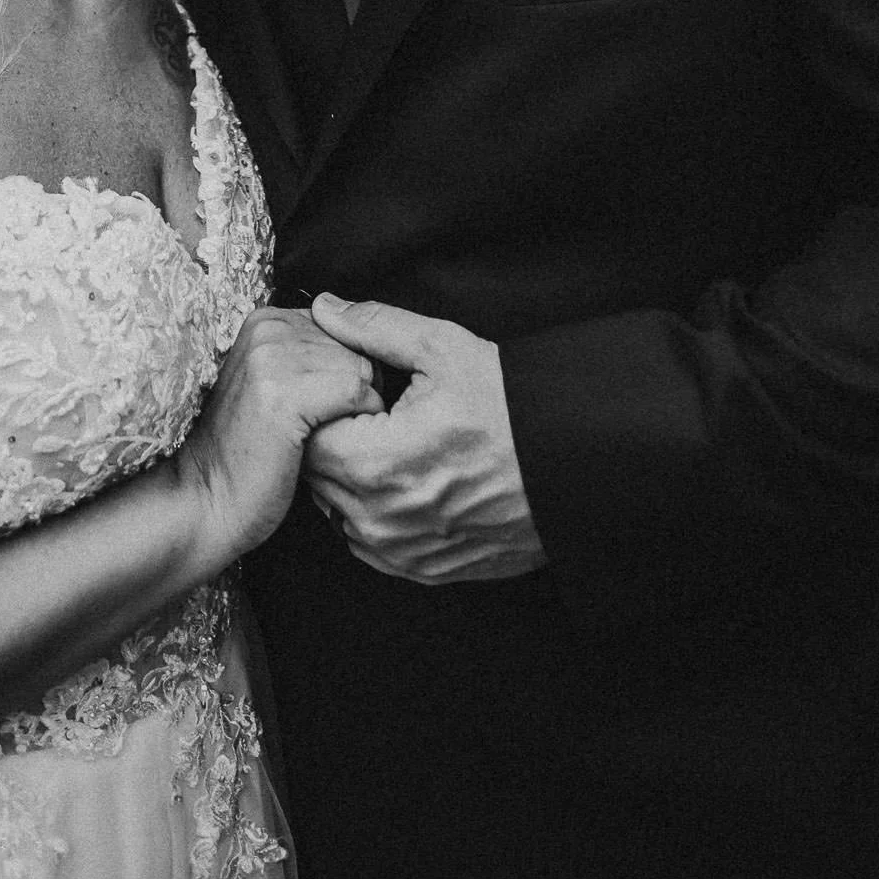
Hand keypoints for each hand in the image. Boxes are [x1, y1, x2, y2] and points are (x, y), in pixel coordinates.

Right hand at [177, 306, 382, 573]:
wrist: (203, 500)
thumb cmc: (246, 454)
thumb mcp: (274, 385)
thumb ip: (309, 356)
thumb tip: (367, 346)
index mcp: (265, 321)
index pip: (346, 327)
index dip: (348, 370)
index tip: (323, 406)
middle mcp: (267, 329)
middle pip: (357, 345)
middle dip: (355, 388)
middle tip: (322, 427)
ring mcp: (272, 358)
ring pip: (362, 368)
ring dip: (359, 410)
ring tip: (321, 436)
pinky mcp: (284, 394)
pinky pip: (358, 392)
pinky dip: (358, 423)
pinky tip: (328, 444)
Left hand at [304, 295, 547, 584]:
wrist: (570, 465)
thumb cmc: (510, 408)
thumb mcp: (442, 348)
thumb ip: (373, 326)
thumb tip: (327, 309)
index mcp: (375, 463)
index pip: (307, 436)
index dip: (324, 408)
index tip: (353, 394)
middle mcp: (380, 519)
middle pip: (319, 477)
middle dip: (334, 441)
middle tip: (374, 414)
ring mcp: (402, 551)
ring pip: (340, 512)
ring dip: (353, 481)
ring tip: (394, 446)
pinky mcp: (423, 569)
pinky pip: (372, 544)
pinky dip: (378, 514)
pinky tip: (409, 482)